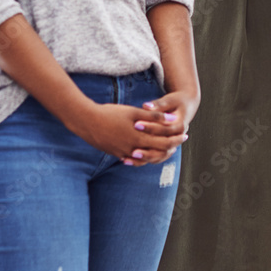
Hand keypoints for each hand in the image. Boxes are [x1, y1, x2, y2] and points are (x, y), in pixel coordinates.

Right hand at [68, 100, 188, 165]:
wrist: (85, 121)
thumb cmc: (110, 113)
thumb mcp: (134, 112)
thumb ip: (154, 117)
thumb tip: (173, 120)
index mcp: (139, 138)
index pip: (164, 143)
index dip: (176, 139)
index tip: (185, 135)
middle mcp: (132, 149)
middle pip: (157, 152)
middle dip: (170, 146)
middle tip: (179, 142)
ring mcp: (122, 153)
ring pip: (145, 158)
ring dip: (157, 153)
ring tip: (166, 147)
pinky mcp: (115, 153)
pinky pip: (133, 158)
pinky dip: (142, 156)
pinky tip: (146, 152)